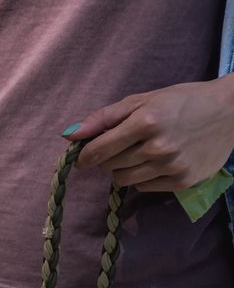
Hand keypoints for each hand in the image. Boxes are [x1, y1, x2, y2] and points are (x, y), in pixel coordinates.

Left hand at [70, 77, 233, 190]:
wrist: (230, 111)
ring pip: (123, 180)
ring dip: (123, 169)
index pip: (97, 151)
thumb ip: (104, 118)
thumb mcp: (143, 100)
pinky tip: (157, 162)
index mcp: (146, 122)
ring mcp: (172, 166)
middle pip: (109, 166)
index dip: (84, 156)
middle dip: (108, 158)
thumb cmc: (182, 101)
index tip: (82, 156)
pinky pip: (144, 188)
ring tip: (140, 153)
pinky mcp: (183, 182)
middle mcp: (158, 147)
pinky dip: (143, 178)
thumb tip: (69, 135)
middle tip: (124, 145)